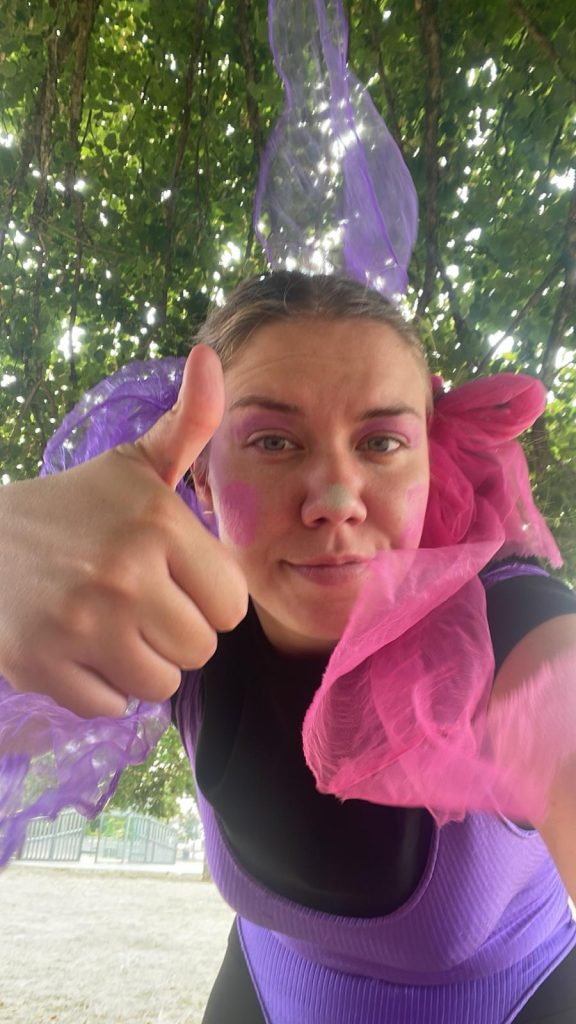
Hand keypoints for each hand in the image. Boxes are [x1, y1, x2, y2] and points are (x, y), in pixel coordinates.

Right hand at [0, 346, 247, 717]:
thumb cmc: (72, 507)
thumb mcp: (132, 465)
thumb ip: (187, 424)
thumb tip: (213, 357)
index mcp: (157, 523)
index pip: (231, 604)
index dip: (207, 597)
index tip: (174, 579)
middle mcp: (123, 574)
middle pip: (200, 649)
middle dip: (177, 633)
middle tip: (140, 605)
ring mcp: (80, 625)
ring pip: (159, 683)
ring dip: (142, 664)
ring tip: (113, 627)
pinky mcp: (43, 667)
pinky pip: (110, 705)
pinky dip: (100, 686)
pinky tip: (79, 648)